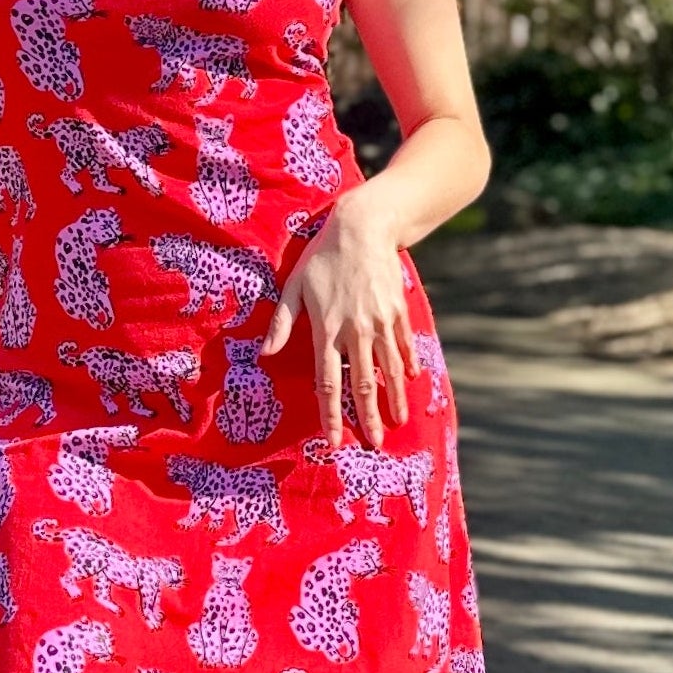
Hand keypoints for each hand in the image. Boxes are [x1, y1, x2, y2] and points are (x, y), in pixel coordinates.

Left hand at [261, 192, 416, 450]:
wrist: (364, 228)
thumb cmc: (322, 257)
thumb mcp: (294, 287)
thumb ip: (282, 324)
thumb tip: (263, 354)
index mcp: (327, 330)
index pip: (328, 382)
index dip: (331, 415)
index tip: (334, 441)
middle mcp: (356, 332)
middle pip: (363, 385)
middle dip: (367, 418)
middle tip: (374, 444)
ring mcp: (381, 323)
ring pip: (388, 370)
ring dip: (393, 400)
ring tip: (396, 423)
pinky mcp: (397, 312)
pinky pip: (404, 346)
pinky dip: (407, 366)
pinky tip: (409, 382)